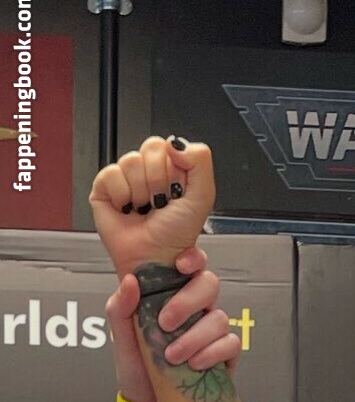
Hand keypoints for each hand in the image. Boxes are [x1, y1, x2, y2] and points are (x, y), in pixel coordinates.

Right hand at [89, 135, 216, 278]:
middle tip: (160, 203)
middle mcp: (149, 172)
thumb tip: (175, 143)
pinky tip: (127, 209)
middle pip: (150, 148)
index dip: (174, 169)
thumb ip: (200, 162)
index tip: (177, 193)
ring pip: (131, 161)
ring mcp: (126, 179)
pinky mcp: (104, 188)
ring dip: (141, 191)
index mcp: (173, 171)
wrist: (154, 259)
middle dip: (158, 180)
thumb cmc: (176, 236)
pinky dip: (121, 195)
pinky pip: (110, 174)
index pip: (170, 146)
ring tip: (144, 209)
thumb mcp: (202, 198)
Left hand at [106, 245, 241, 401]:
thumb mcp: (121, 336)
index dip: (193, 259)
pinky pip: (231, 344)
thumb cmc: (137, 368)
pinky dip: (213, 353)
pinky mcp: (224, 354)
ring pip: (220, 318)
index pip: (191, 266)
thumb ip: (120, 307)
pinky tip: (195, 364)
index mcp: (171, 296)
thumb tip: (129, 281)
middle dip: (188, 303)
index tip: (181, 266)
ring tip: (172, 356)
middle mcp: (195, 310)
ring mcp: (211, 331)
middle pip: (209, 286)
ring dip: (194, 337)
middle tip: (165, 324)